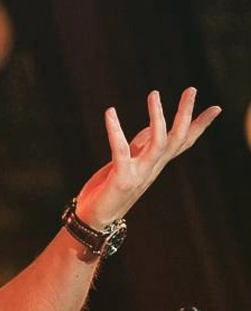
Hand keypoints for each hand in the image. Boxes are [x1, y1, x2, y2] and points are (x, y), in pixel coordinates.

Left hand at [75, 87, 220, 227]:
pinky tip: (110, 112)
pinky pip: (120, 149)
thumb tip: (151, 127)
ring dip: (158, 116)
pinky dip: (115, 129)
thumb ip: (139, 147)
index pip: (183, 143)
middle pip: (177, 138)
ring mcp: (139, 174)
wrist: (94, 221)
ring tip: (155, 93)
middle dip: (186, 113)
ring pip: (159, 142)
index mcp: (155, 165)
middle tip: (192, 89)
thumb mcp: (127, 164)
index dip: (199, 126)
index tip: (216, 107)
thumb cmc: (108, 191)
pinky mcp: (122, 178)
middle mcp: (152, 169)